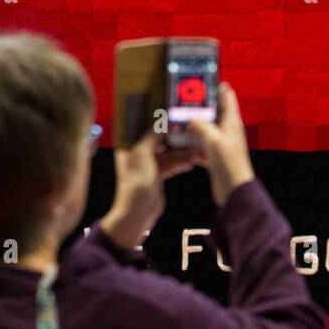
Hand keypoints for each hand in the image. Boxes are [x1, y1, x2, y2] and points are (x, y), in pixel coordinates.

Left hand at [100, 132, 203, 251]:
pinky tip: (193, 162)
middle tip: (192, 134)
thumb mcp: (142, 154)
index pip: (145, 129)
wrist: (137, 212)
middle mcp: (138, 153)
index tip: (175, 117)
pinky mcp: (157, 176)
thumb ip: (152, 136)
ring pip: (168, 154)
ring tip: (199, 151)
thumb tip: (162, 121)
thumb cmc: (135, 182)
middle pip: (160, 141)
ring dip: (183, 153)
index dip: (159, 122)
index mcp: (129, 146)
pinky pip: (171, 165)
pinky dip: (181, 164)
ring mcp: (148, 165)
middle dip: (175, 139)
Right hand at [185, 82, 254, 207]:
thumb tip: (189, 120)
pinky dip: (194, 141)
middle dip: (202, 104)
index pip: (227, 96)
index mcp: (231, 122)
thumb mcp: (213, 139)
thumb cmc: (229, 164)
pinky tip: (183, 142)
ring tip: (181, 117)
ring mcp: (222, 143)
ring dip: (196, 122)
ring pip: (208, 126)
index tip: (205, 78)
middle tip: (187, 97)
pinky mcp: (216, 155)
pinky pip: (203, 143)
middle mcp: (228, 130)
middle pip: (215, 110)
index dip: (217, 86)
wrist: (234, 191)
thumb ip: (201, 125)